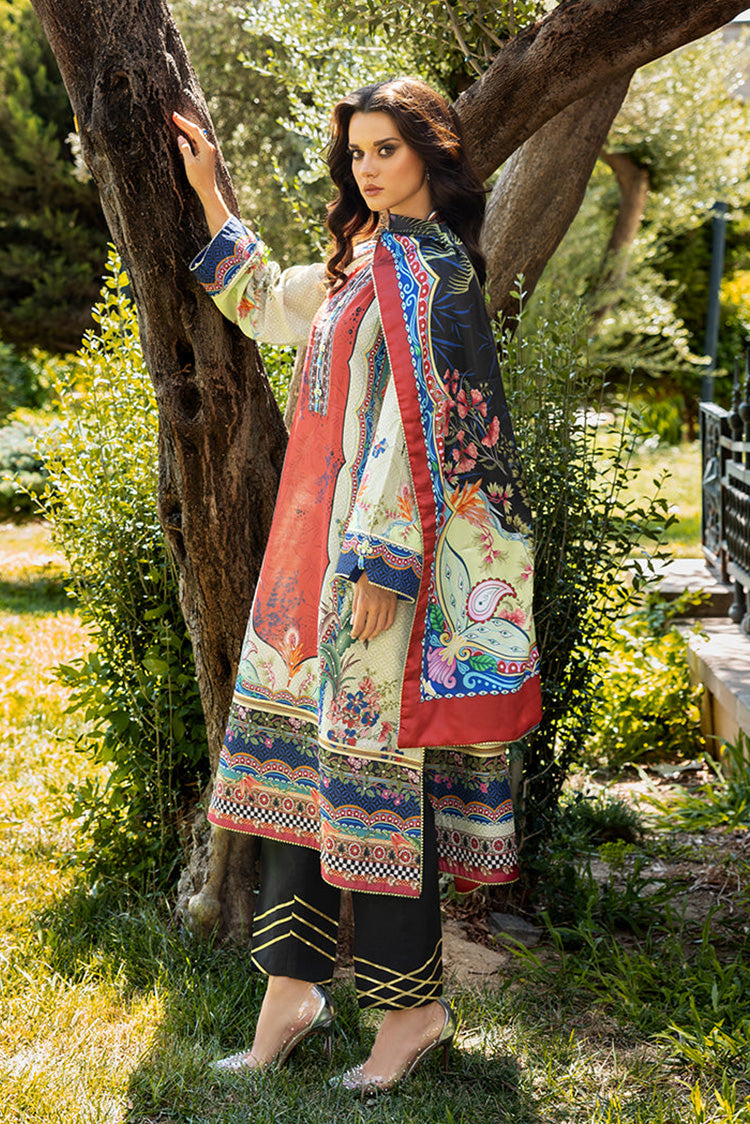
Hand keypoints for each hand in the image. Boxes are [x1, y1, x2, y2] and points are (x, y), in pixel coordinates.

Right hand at [172, 111, 230, 235]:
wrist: (207, 189)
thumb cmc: (199, 178)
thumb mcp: (189, 163)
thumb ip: (185, 148)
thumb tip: (180, 137)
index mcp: (206, 147)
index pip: (194, 130)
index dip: (184, 122)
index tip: (174, 116)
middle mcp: (208, 147)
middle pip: (196, 131)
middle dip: (185, 123)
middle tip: (174, 116)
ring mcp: (208, 150)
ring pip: (196, 135)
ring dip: (187, 128)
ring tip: (177, 121)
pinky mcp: (205, 154)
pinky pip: (197, 141)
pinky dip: (190, 136)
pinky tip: (184, 133)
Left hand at [351, 572, 396, 642]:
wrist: (380, 568)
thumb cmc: (365, 580)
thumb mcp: (356, 593)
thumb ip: (355, 610)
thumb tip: (354, 624)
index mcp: (363, 602)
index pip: (358, 624)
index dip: (355, 633)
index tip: (353, 636)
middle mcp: (375, 605)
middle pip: (370, 628)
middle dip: (364, 636)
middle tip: (361, 638)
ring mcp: (386, 605)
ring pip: (380, 627)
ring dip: (374, 634)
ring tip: (370, 637)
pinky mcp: (393, 604)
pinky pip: (390, 620)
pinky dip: (385, 627)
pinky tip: (380, 629)